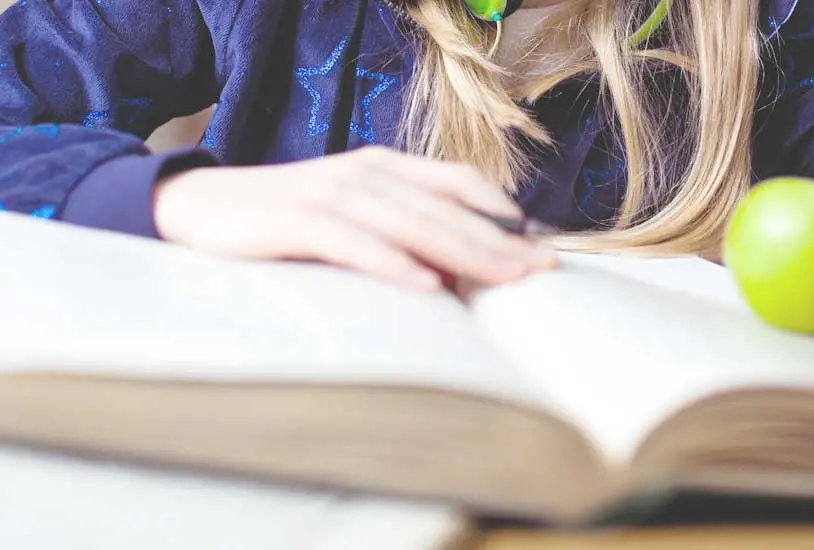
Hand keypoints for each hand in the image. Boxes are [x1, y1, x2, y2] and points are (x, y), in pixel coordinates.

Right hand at [152, 147, 557, 290]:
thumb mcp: (350, 212)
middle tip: (542, 270)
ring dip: (464, 252)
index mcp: (382, 167)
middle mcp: (364, 174)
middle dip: (499, 241)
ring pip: (411, 223)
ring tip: (506, 278)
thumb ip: (398, 228)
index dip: (502, 211)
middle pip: (445, 209)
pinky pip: (355, 243)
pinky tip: (428, 287)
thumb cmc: (285, 217)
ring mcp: (331, 193)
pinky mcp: (296, 220)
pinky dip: (394, 264)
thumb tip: (454, 271)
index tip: (541, 243)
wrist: (199, 205)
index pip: (457, 183)